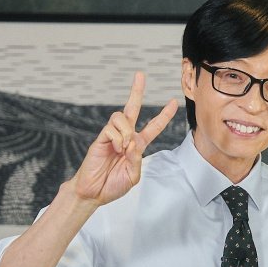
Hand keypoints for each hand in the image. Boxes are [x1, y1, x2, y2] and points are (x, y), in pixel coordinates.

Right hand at [71, 73, 177, 204]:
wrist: (94, 192)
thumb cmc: (113, 185)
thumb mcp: (133, 176)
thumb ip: (137, 159)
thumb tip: (133, 142)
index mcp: (137, 145)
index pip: (153, 127)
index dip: (164, 115)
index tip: (173, 102)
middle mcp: (125, 136)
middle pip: (132, 108)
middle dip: (136, 91)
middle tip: (140, 74)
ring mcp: (112, 136)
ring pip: (121, 116)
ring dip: (126, 131)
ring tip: (123, 148)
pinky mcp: (100, 138)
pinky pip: (111, 128)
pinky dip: (117, 139)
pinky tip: (115, 149)